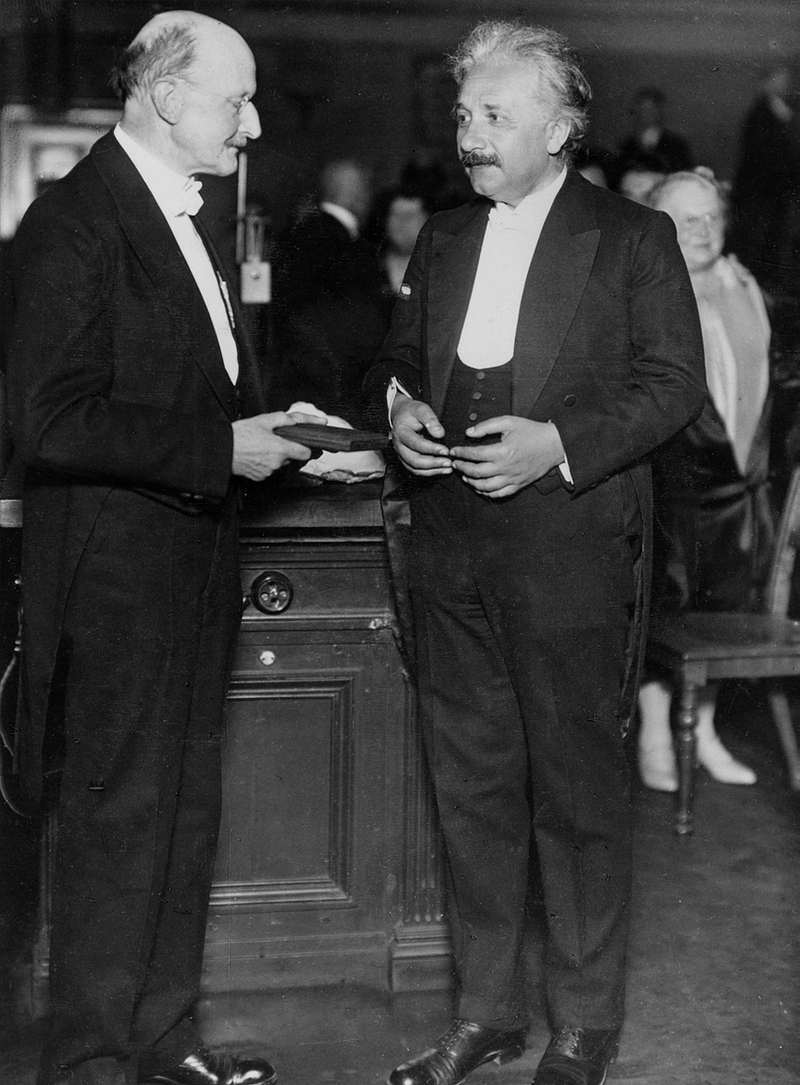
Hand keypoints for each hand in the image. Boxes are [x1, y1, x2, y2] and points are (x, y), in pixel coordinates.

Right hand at [231, 411, 323, 479]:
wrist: (221, 450)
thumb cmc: (239, 436)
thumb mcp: (263, 420)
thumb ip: (285, 419)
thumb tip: (298, 420)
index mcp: (281, 449)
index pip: (306, 453)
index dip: (307, 448)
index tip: (305, 444)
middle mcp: (277, 463)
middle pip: (292, 458)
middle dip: (286, 449)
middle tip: (274, 440)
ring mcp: (268, 472)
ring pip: (279, 464)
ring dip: (275, 456)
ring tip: (261, 446)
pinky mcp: (260, 477)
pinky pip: (269, 470)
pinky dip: (265, 463)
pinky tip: (256, 454)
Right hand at [391, 397, 452, 476]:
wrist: (401, 415)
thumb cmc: (411, 412)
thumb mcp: (421, 409)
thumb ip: (430, 420)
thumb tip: (440, 433)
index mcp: (401, 432)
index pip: (416, 444)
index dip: (431, 449)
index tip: (446, 450)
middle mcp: (398, 446)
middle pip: (414, 460)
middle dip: (433, 463)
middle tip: (448, 462)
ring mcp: (401, 455)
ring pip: (415, 468)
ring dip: (433, 470)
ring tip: (448, 468)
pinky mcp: (406, 460)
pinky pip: (417, 470)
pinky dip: (430, 472)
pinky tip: (442, 470)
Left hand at [449, 416, 565, 497]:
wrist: (555, 445)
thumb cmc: (533, 432)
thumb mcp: (509, 422)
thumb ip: (486, 426)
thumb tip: (469, 432)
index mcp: (503, 451)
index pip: (474, 454)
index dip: (461, 453)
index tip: (454, 451)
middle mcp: (506, 467)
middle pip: (476, 472)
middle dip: (462, 468)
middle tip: (455, 464)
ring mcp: (512, 478)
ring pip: (485, 487)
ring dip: (471, 482)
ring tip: (464, 476)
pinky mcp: (518, 485)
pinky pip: (499, 494)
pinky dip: (486, 493)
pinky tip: (480, 487)